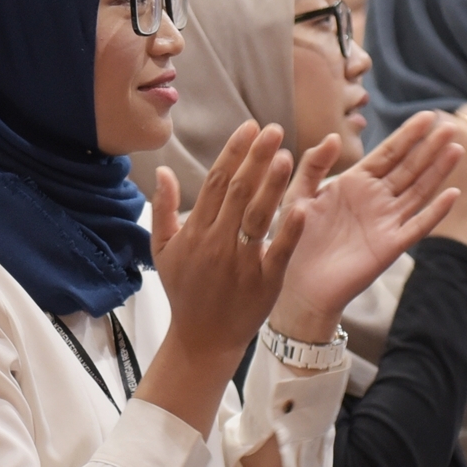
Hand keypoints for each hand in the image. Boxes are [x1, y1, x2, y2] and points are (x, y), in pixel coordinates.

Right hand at [144, 123, 307, 431]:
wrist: (202, 339)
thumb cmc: (184, 291)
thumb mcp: (163, 250)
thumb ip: (163, 209)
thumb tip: (163, 171)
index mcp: (196, 232)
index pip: (217, 182)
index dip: (234, 152)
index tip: (250, 127)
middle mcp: (217, 243)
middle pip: (239, 192)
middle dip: (257, 157)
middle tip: (275, 130)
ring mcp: (242, 263)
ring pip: (259, 216)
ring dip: (272, 184)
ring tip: (287, 155)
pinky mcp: (264, 283)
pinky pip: (279, 252)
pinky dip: (290, 230)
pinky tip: (303, 205)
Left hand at [268, 112, 462, 341]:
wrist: (297, 284)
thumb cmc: (294, 239)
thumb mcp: (297, 194)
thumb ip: (313, 165)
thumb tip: (333, 137)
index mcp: (355, 183)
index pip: (388, 153)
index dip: (407, 135)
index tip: (427, 115)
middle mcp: (376, 199)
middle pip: (409, 167)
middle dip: (428, 147)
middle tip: (450, 124)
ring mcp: (386, 221)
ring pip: (418, 191)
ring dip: (437, 171)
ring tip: (456, 149)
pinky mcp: (390, 246)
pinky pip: (417, 226)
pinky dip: (435, 211)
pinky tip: (452, 194)